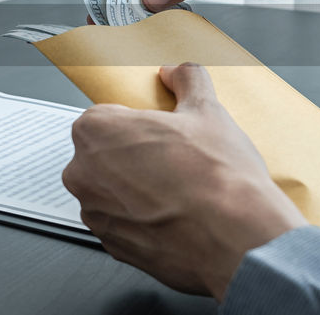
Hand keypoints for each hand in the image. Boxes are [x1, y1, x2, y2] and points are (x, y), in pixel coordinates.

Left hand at [62, 63, 305, 300]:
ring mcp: (95, 214)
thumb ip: (187, 81)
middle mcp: (83, 174)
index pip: (106, 117)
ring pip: (113, 192)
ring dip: (136, 190)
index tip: (159, 133)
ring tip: (178, 191)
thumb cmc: (217, 179)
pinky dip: (144, 221)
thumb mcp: (208, 111)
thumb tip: (179, 73)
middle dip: (133, 157)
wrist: (236, 240)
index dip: (137, 124)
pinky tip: (175, 217)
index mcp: (96, 131)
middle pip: (105, 156)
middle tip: (173, 161)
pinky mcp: (112, 247)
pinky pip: (124, 225)